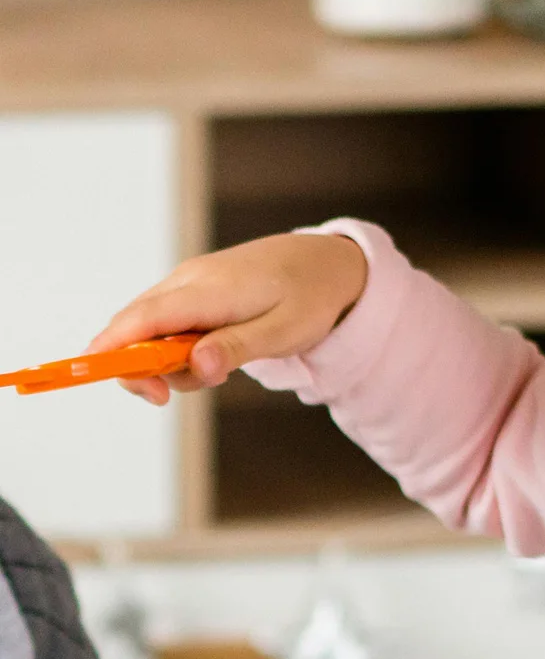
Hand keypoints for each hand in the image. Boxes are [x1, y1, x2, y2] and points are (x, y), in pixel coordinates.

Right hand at [87, 233, 367, 404]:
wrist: (329, 262)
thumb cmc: (311, 297)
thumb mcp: (285, 331)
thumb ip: (239, 347)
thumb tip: (197, 365)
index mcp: (208, 289)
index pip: (142, 319)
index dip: (113, 350)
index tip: (101, 379)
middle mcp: (188, 281)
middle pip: (133, 326)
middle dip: (139, 367)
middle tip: (170, 396)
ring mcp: (188, 283)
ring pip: (149, 329)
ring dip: (167, 361)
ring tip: (218, 370)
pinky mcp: (194, 290)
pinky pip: (166, 323)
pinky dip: (177, 348)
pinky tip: (214, 355)